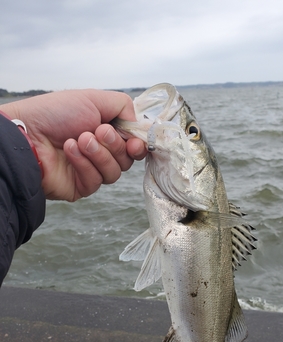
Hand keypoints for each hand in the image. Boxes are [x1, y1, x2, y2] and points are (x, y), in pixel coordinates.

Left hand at [0, 89, 146, 200]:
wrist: (27, 134)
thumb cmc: (55, 113)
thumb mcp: (94, 98)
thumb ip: (124, 106)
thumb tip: (140, 125)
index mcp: (106, 131)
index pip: (134, 145)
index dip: (138, 145)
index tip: (134, 143)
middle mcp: (101, 152)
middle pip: (128, 160)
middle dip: (114, 145)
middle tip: (98, 132)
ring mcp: (92, 170)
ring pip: (115, 173)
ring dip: (99, 154)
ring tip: (79, 140)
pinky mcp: (81, 186)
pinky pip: (96, 181)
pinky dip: (84, 164)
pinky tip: (69, 150)